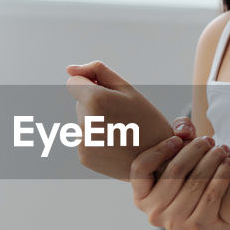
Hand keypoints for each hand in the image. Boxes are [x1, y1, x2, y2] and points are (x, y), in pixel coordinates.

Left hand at [64, 60, 185, 180]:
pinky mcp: (83, 157)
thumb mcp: (127, 88)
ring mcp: (82, 142)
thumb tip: (70, 69)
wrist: (159, 160)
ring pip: (82, 122)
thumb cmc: (146, 120)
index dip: (91, 86)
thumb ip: (97, 71)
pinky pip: (85, 140)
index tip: (109, 97)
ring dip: (96, 123)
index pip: (74, 83)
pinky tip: (115, 145)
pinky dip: (96, 140)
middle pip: (80, 104)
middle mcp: (84, 121)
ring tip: (119, 133)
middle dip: (95, 105)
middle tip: (121, 117)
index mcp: (94, 99)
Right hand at [130, 133, 229, 229]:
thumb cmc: (191, 184)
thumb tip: (183, 130)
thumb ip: (179, 135)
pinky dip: (223, 175)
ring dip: (212, 159)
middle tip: (209, 139)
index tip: (177, 139)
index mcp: (141, 197)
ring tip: (222, 148)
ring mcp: (174, 223)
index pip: (141, 168)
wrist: (213, 224)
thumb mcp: (180, 161)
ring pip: (195, 181)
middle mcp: (153, 213)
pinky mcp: (198, 227)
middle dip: (194, 150)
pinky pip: (212, 194)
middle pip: (174, 171)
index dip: (159, 149)